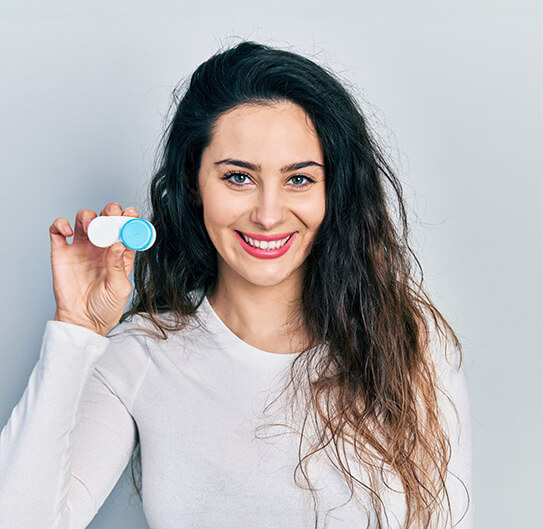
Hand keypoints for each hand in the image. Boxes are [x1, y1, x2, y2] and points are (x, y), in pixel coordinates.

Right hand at [50, 202, 138, 336]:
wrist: (82, 322)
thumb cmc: (105, 308)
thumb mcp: (119, 288)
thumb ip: (118, 267)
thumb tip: (117, 244)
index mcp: (119, 254)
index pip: (126, 230)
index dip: (129, 219)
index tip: (131, 214)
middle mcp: (101, 247)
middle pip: (106, 220)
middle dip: (110, 211)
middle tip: (112, 211)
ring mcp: (81, 248)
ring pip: (84, 219)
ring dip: (88, 215)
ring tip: (92, 226)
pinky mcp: (62, 252)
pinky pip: (58, 230)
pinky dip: (61, 223)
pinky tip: (68, 230)